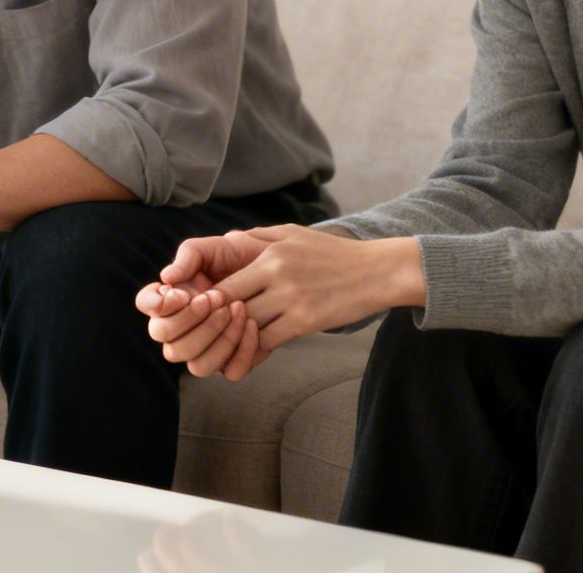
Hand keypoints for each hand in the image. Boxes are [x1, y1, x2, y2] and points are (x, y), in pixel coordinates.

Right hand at [136, 230, 278, 379]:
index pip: (146, 306)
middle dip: (193, 322)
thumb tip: (166, 276)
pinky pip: (231, 372)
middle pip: (170, 346)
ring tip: (238, 308)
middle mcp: (184, 329)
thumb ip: (189, 255)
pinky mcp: (233, 360)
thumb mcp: (216, 247)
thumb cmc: (240, 257)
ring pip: (197, 365)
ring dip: (216, 337)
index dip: (158, 305)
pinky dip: (241, 350)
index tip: (182, 294)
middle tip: (218, 296)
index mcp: (172, 299)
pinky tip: (252, 324)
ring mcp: (207, 349)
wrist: (277, 270)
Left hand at [193, 227, 421, 378]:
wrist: (378, 271)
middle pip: (230, 306)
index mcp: (270, 255)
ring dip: (236, 337)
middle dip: (216, 322)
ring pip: (247, 326)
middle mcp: (276, 276)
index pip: (225, 283)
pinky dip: (257, 348)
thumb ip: (259, 238)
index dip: (210, 302)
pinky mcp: (306, 321)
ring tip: (228, 344)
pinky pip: (269, 341)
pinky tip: (254, 349)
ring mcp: (291, 300)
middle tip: (208, 334)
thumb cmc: (334, 253)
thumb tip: (229, 239)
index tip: (205, 312)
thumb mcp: (295, 234)